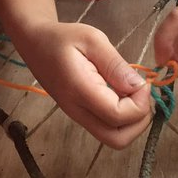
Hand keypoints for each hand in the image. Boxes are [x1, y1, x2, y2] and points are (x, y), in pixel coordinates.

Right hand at [17, 21, 153, 149]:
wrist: (34, 44)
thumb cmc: (62, 38)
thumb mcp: (92, 39)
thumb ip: (115, 64)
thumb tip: (138, 87)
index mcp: (79, 89)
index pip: (118, 116)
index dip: (140, 104)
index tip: (143, 83)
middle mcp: (77, 110)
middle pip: (117, 140)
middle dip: (139, 122)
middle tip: (143, 95)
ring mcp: (77, 116)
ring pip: (113, 139)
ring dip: (132, 123)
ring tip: (135, 95)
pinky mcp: (80, 116)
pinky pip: (106, 129)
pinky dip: (123, 120)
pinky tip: (124, 96)